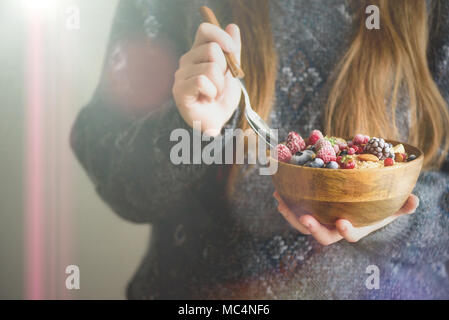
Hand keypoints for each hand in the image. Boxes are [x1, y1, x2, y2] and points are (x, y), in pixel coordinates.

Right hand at [172, 23, 241, 136]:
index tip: (232, 50)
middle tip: (220, 84)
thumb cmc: (221, 98)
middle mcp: (186, 60)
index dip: (221, 36)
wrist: (217, 122)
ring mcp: (181, 75)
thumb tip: (233, 26)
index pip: (205, 30)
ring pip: (210, 68)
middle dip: (225, 69)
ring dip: (220, 85)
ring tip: (214, 94)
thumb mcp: (232, 73)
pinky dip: (212, 92)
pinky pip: (201, 81)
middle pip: (213, 50)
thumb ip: (233, 52)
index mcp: (198, 52)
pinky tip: (208, 98)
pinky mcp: (179, 90)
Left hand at [273, 191, 418, 245]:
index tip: (341, 221)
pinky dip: (287, 204)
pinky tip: (279, 195)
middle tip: (304, 217)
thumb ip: (402, 206)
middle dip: (312, 227)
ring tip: (280, 202)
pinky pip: (296, 212)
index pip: (350, 235)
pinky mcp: (311, 212)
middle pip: (322, 235)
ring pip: (304, 225)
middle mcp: (335, 228)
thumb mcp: (391, 206)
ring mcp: (321, 221)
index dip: (346, 231)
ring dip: (291, 215)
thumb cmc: (376, 206)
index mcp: (354, 228)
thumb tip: (414, 201)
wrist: (359, 203)